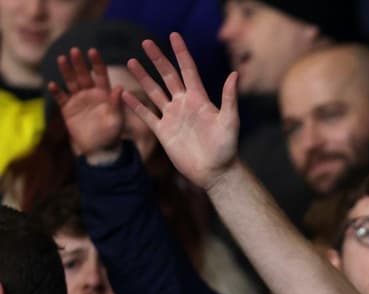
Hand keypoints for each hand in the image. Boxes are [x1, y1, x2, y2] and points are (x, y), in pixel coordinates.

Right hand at [49, 47, 125, 160]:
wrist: (99, 149)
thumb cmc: (112, 134)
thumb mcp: (116, 119)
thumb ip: (117, 104)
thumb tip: (120, 88)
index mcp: (105, 94)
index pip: (100, 74)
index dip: (96, 63)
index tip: (92, 51)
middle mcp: (91, 93)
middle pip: (83, 75)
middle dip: (79, 63)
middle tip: (74, 50)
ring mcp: (78, 99)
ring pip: (71, 82)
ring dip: (66, 71)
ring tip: (62, 59)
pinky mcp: (67, 109)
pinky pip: (61, 98)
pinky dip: (56, 92)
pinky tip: (53, 85)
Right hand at [122, 33, 238, 189]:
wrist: (215, 172)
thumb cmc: (226, 148)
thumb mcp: (230, 121)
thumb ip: (229, 98)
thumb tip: (235, 74)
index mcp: (200, 99)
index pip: (188, 70)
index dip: (181, 53)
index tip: (174, 35)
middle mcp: (184, 104)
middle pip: (168, 76)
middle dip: (158, 59)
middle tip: (146, 42)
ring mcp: (172, 117)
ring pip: (154, 92)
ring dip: (143, 77)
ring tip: (131, 61)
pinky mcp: (163, 131)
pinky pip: (146, 114)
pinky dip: (134, 104)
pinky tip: (122, 93)